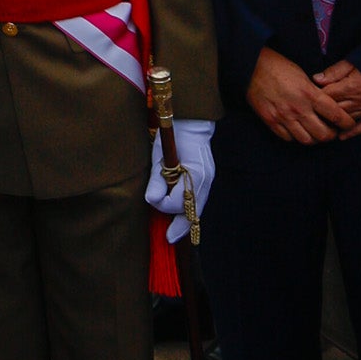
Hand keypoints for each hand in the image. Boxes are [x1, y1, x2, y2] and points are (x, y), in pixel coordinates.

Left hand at [144, 118, 214, 238]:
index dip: (163, 204)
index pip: (178, 201)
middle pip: (193, 211)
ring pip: (197, 207)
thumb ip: (157, 179)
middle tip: (169, 238)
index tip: (152, 200)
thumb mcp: (160, 155)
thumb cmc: (172, 135)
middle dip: (180, 226)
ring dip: (185, 219)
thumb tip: (152, 200)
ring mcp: (208, 180)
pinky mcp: (206, 179)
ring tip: (174, 231)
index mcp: (196, 174)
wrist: (190, 121)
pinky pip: (198, 200)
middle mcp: (206, 180)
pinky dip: (189, 209)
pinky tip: (181, 216)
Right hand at [246, 44, 345, 145]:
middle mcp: (298, 108)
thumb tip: (327, 106)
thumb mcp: (303, 75)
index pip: (335, 115)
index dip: (347, 123)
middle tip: (332, 131)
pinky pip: (288, 138)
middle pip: (323, 134)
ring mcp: (284, 117)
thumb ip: (315, 92)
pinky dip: (296, 137)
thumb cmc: (279, 66)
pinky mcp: (271, 121)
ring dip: (314, 139)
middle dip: (331, 135)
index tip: (349, 124)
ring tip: (315, 133)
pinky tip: (298, 130)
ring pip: (306, 140)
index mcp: (309, 93)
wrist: (252, 65)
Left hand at [316, 61, 360, 134]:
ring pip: (346, 120)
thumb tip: (316, 80)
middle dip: (321, 112)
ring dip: (334, 124)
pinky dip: (352, 133)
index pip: (327, 96)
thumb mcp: (354, 61)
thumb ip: (335, 71)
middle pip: (334, 110)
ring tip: (320, 126)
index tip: (307, 97)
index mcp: (352, 87)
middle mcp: (359, 101)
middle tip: (310, 114)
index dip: (315, 97)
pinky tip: (341, 136)